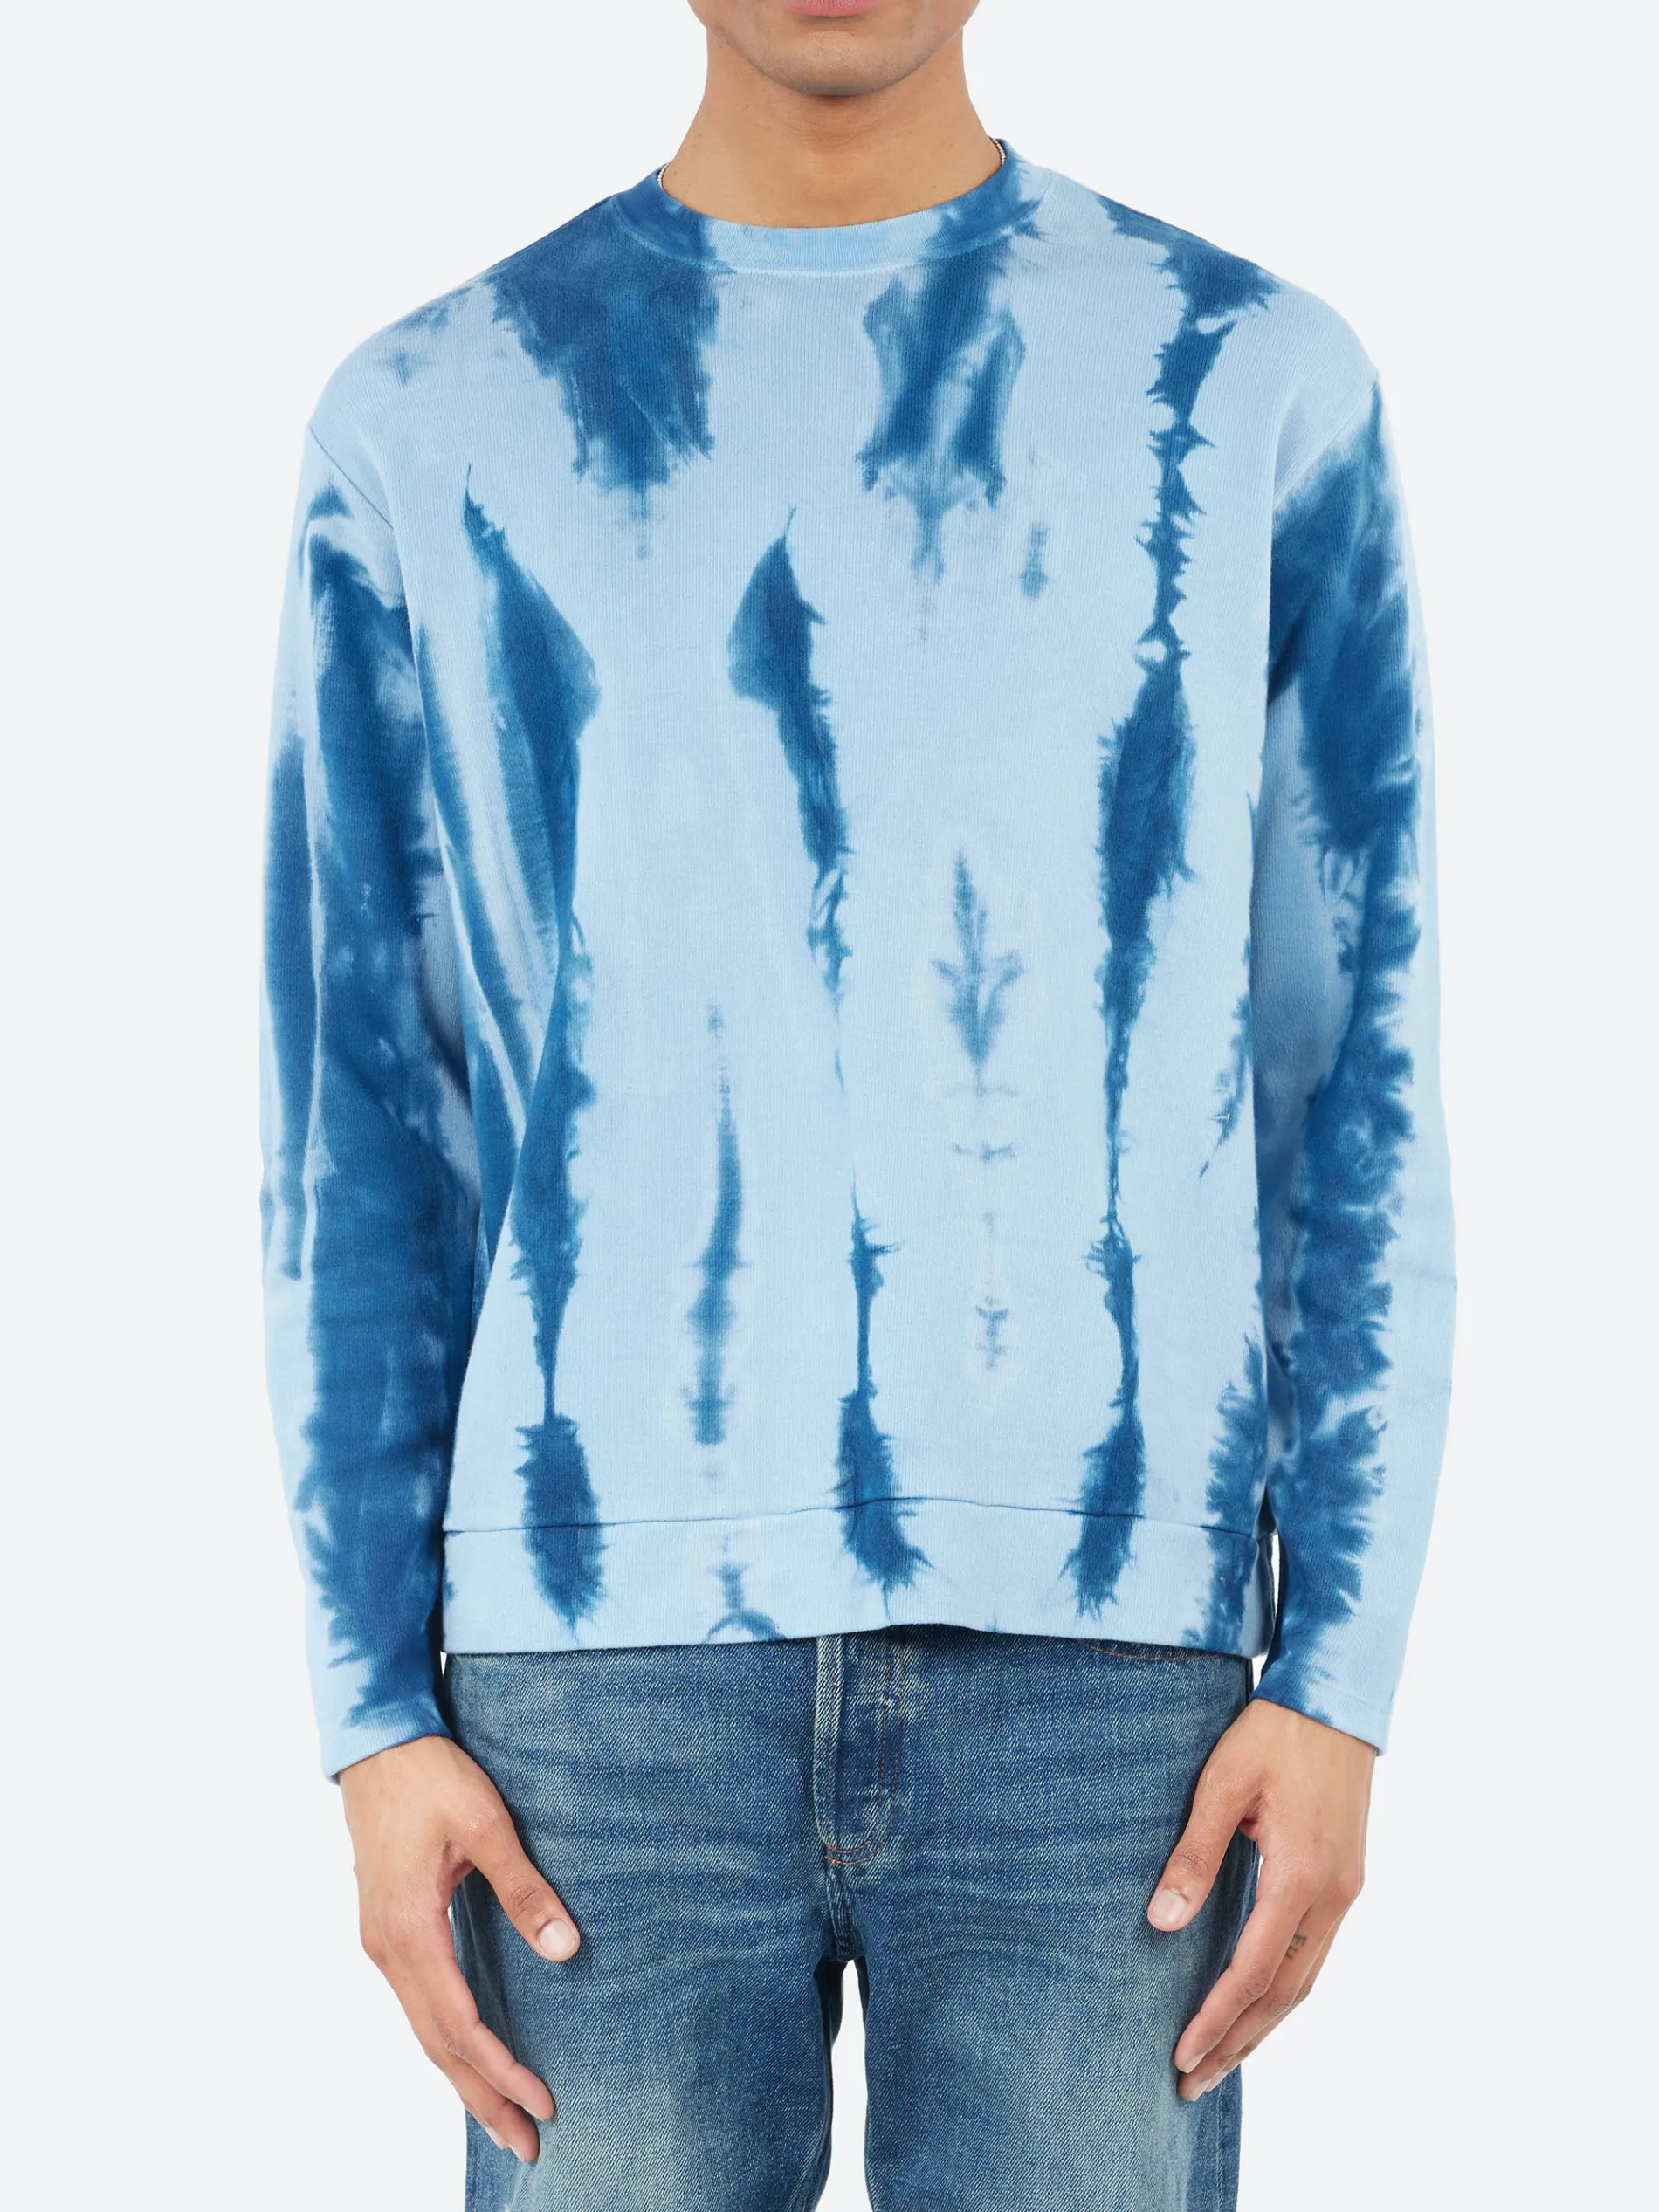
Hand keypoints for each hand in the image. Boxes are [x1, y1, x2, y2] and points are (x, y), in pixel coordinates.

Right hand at [339, 1733, 579, 2162]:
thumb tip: (565, 1948)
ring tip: (503, 2116)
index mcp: (410, 1929)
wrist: (378, 1743)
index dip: (501, 2069)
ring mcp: (381, 1941)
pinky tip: (469, 2054)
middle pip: (437, 2045)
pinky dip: (445, 2040)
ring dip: (463, 2075)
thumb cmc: (431, 1776)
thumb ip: (524, 1888)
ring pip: (423, 2029)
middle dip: (482, 2097)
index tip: (542, 2102)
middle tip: (527, 2144)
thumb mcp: (486, 1823)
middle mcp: (387, 1948)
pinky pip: (417, 2003)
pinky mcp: (386, 1929)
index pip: (459, 2024)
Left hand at [1147, 1696, 1374, 2098]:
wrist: (1334, 1698)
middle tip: (1193, 2083)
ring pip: (1304, 1979)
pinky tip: (1256, 2001)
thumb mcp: (1222, 1785)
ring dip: (1262, 2024)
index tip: (1181, 2054)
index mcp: (1301, 1875)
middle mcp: (1333, 1895)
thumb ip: (1194, 1856)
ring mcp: (1346, 1890)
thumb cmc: (1273, 1732)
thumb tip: (1161, 1924)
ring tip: (1220, 2060)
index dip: (1215, 2019)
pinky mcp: (1345, 1878)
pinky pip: (1314, 1953)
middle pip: (1285, 1993)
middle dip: (1238, 2043)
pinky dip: (1283, 1989)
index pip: (1253, 1970)